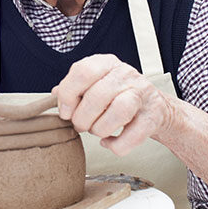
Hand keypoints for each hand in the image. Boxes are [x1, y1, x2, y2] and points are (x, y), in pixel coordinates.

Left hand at [54, 54, 172, 155]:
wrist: (153, 107)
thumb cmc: (116, 96)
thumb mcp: (94, 85)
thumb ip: (73, 89)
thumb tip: (54, 95)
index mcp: (106, 63)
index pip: (82, 71)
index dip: (68, 95)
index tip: (66, 112)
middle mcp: (125, 74)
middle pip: (98, 95)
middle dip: (82, 118)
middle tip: (80, 126)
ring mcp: (142, 94)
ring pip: (119, 111)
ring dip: (100, 128)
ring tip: (96, 132)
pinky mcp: (153, 116)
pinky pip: (134, 135)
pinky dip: (117, 144)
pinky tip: (109, 142)